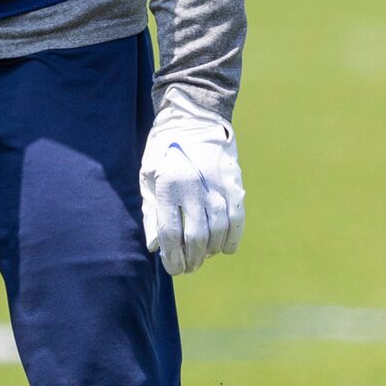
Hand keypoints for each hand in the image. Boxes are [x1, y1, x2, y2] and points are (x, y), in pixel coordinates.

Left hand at [139, 88, 244, 276]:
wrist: (193, 118)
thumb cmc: (163, 150)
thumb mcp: (148, 176)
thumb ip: (151, 212)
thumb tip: (156, 247)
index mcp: (169, 185)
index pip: (172, 233)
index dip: (173, 256)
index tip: (173, 268)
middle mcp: (194, 187)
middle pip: (196, 237)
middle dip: (192, 259)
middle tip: (187, 267)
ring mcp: (217, 186)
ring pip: (218, 231)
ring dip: (210, 251)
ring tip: (202, 258)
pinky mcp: (234, 184)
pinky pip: (237, 219)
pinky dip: (232, 238)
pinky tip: (224, 249)